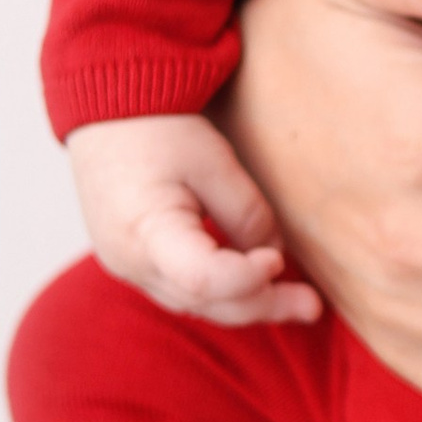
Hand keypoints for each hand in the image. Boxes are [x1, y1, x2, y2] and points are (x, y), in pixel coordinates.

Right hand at [66, 112, 321, 327]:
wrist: (108, 116)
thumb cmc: (158, 130)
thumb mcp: (213, 163)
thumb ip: (247, 214)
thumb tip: (273, 254)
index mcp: (144, 231)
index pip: (202, 279)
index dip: (247, 277)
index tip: (278, 259)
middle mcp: (129, 261)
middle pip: (204, 301)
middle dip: (263, 304)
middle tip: (313, 306)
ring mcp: (127, 268)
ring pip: (195, 303)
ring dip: (248, 305)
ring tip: (299, 304)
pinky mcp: (135, 263)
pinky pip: (182, 290)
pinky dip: (222, 293)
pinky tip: (258, 288)